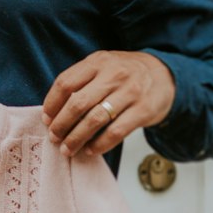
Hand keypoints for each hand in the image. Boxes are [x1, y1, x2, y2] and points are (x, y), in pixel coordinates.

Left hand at [42, 50, 174, 157]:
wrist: (165, 75)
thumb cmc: (126, 74)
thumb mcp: (103, 66)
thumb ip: (81, 80)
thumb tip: (54, 111)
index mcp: (98, 62)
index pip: (66, 83)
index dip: (52, 104)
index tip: (46, 119)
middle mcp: (113, 74)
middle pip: (78, 103)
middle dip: (61, 124)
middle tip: (54, 137)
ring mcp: (130, 92)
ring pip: (95, 120)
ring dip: (77, 138)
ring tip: (68, 149)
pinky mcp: (143, 110)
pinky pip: (115, 132)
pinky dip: (99, 145)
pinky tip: (90, 150)